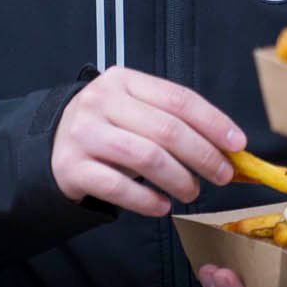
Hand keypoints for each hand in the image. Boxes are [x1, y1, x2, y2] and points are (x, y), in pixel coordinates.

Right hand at [50, 65, 241, 215]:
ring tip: (193, 192)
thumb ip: (173, 120)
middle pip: (167, 129)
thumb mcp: (134, 109)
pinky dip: (147, 200)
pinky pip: (119, 187)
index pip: (179, 99)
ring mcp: (84, 134)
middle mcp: (102, 102)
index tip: (237, 144)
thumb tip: (226, 147)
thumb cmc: (108, 127)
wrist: (50, 145)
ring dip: (179, 179)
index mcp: (124, 80)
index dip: (213, 122)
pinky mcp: (72, 168)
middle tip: (222, 176)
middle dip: (203, 155)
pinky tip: (162, 206)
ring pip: (146, 158)